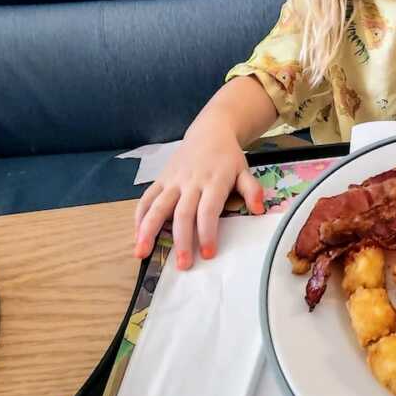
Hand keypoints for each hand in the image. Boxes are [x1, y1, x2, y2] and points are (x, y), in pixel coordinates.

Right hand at [133, 118, 264, 268]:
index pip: (208, 211)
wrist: (210, 131)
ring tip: (142, 253)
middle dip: (181, 240)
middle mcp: (191, 182)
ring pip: (157, 206)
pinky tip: (137, 234)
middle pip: (182, 214)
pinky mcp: (161, 179)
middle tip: (182, 264)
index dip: (207, 233)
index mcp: (214, 181)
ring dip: (148, 230)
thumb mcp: (244, 170)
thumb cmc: (228, 157)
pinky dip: (139, 216)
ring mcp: (173, 181)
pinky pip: (146, 198)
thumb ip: (251, 190)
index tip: (207, 254)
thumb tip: (258, 210)